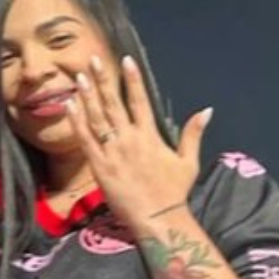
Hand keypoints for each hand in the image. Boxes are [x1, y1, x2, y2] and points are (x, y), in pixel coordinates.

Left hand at [68, 54, 212, 230]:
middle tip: (93, 60)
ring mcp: (112, 152)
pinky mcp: (99, 167)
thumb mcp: (188, 161)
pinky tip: (70, 105)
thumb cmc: (174, 192)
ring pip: (97, 118)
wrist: (158, 219)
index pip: (139, 100)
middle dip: (103, 80)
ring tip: (79, 76)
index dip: (132, 79)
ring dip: (87, 96)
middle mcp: (129, 139)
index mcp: (150, 136)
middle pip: (113, 103)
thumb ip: (193, 134)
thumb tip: (207, 110)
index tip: (125, 60)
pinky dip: (77, 121)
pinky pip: (85, 140)